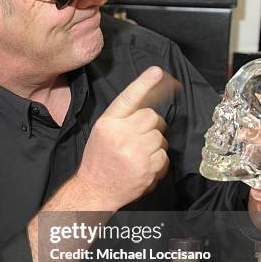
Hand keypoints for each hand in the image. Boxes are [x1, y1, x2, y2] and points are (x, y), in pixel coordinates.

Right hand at [76, 66, 168, 210]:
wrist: (96, 189)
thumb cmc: (99, 159)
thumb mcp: (103, 131)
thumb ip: (122, 117)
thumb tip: (147, 105)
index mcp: (108, 124)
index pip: (128, 98)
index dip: (144, 83)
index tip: (157, 71)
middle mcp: (122, 135)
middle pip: (152, 117)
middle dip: (151, 125)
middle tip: (140, 137)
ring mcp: (136, 152)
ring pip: (160, 136)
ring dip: (154, 144)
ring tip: (138, 154)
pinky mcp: (148, 168)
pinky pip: (164, 155)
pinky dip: (157, 161)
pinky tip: (143, 165)